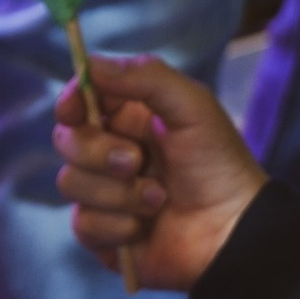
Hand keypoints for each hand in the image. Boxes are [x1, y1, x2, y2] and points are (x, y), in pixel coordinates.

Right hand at [54, 54, 266, 291]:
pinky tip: (145, 226)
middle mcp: (111, 151)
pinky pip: (83, 224)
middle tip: (137, 161)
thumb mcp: (192, 106)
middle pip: (67, 141)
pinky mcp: (103, 233)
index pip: (81, 100)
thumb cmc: (218, 163)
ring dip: (117, 193)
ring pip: (71, 182)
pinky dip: (117, 225)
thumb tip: (89, 65)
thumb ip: (145, 76)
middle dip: (99, 152)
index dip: (71, 101)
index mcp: (130, 116)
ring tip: (157, 198)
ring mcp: (104, 193)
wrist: (231, 231)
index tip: (74, 109)